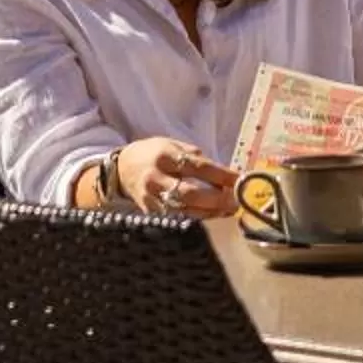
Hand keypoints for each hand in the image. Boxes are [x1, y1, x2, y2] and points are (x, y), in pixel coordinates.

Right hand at [118, 137, 236, 216]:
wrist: (122, 169)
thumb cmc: (153, 154)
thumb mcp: (173, 145)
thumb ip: (196, 157)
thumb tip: (224, 172)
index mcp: (163, 157)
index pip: (197, 167)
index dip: (221, 175)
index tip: (240, 179)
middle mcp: (156, 179)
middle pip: (190, 194)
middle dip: (217, 199)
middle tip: (237, 200)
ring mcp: (152, 199)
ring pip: (186, 210)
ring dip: (212, 212)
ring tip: (230, 209)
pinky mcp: (152, 213)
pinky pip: (179, 217)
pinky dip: (200, 216)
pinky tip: (214, 213)